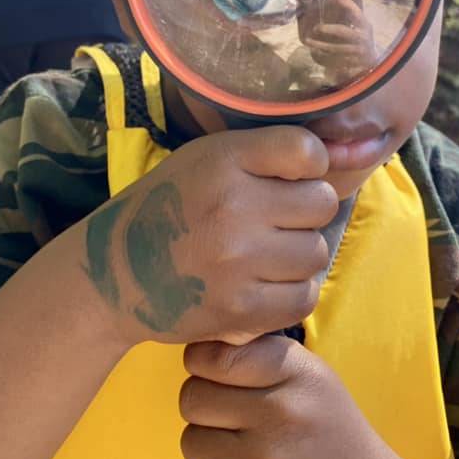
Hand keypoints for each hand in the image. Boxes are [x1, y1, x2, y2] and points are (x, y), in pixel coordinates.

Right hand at [83, 126, 337, 347]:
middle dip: (305, 212)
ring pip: (316, 253)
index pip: (307, 150)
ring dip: (298, 255)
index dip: (309, 166)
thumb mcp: (206, 160)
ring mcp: (237, 260)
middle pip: (321, 204)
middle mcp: (233, 205)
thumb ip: (267, 154)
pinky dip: (291, 293)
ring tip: (266, 254)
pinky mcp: (239, 309)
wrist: (113, 273)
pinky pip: (303, 298)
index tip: (290, 177)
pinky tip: (265, 284)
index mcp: (223, 159)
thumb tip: (345, 156)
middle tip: (276, 220)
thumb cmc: (169, 207)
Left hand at [178, 335, 405, 458]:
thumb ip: (260, 357)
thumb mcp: (313, 384)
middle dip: (209, 413)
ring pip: (190, 442)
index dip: (206, 367)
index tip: (218, 379)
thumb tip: (195, 346)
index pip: (217, 355)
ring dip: (211, 456)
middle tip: (244, 431)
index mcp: (302, 375)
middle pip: (193, 397)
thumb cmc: (331, 445)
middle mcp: (285, 415)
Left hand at [301, 0, 377, 81]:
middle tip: (315, 27)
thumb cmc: (363, 38)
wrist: (373, 59)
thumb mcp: (362, 27)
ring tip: (308, 41)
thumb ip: (351, 17)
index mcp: (365, 26)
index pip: (356, 13)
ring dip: (321, 45)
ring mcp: (358, 51)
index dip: (348, 4)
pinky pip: (336, 60)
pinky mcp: (353, 62)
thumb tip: (335, 0)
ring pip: (337, 48)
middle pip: (343, 31)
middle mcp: (362, 37)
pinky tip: (314, 52)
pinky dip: (324, 56)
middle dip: (328, 29)